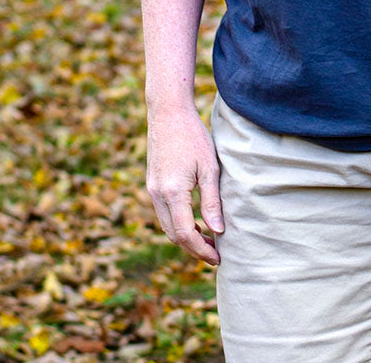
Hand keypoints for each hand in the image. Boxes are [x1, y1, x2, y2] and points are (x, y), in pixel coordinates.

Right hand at [146, 105, 224, 264]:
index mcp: (172, 193)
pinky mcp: (152, 183)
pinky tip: (196, 221)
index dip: (202, 250)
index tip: (218, 258)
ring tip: (209, 240)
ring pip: (167, 225)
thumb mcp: (209, 168)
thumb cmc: (193, 136)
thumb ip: (212, 201)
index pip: (185, 234)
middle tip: (216, 254)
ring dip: (186, 237)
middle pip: (173, 235)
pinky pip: (164, 213)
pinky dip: (178, 223)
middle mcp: (157, 195)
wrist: (168, 112)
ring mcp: (152, 189)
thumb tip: (218, 230)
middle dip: (194, 249)